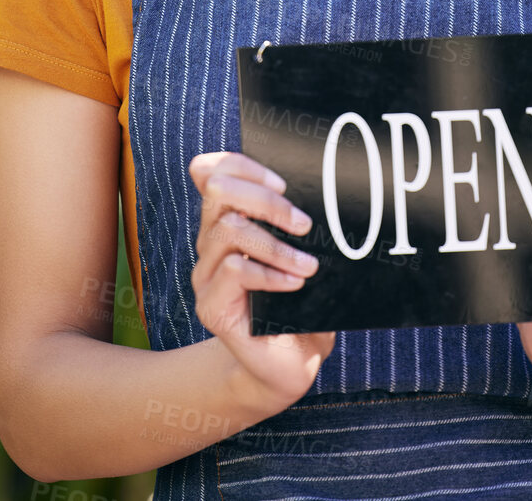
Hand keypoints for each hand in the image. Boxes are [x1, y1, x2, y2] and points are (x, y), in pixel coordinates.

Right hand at [188, 151, 335, 409]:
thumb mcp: (305, 257)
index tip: (285, 183)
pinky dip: (270, 274)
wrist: (291, 365)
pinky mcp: (211, 307)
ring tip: (308, 266)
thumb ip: (299, 226)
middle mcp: (211, 244)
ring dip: (276, 244)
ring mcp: (206, 276)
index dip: (244, 166)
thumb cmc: (303, 306)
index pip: (214, 171)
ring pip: (228, 230)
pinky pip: (234, 271)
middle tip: (304, 224)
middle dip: (266, 201)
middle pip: (219, 191)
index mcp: (228, 223)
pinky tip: (295, 285)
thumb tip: (325, 193)